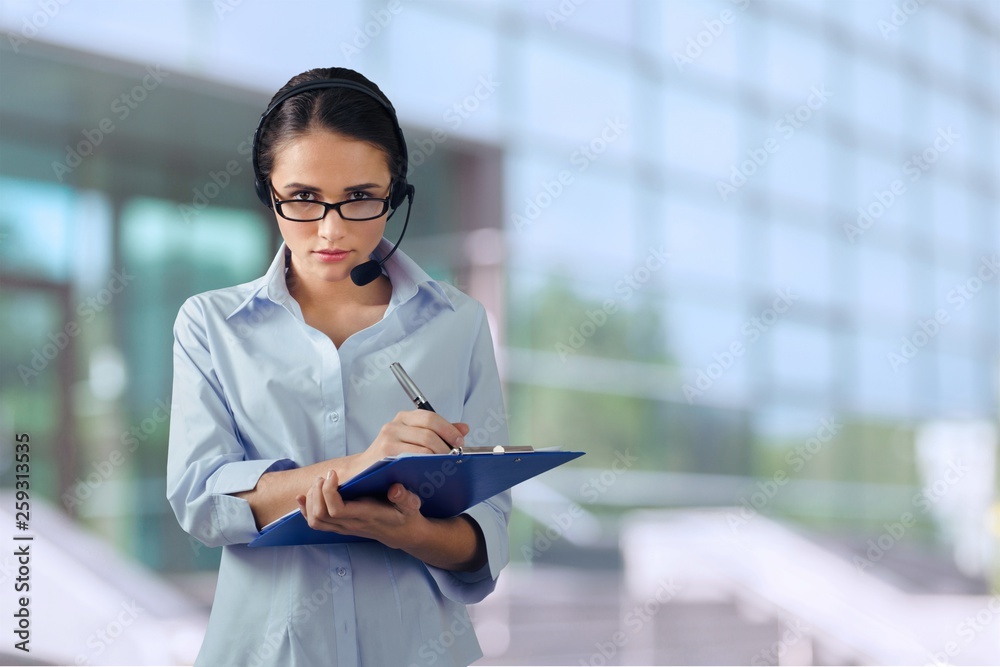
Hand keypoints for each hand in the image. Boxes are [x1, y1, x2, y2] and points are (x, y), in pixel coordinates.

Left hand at [295, 469, 424, 547]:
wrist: (403, 533)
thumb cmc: (405, 515)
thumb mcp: (411, 505)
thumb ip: (405, 497)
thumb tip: (395, 488)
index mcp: (366, 515)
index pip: (337, 510)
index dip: (328, 491)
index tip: (334, 473)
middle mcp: (351, 524)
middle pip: (320, 515)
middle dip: (317, 492)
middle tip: (326, 476)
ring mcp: (344, 527)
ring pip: (315, 520)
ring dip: (311, 499)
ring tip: (320, 482)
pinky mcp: (340, 527)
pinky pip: (315, 523)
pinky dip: (305, 509)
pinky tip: (303, 497)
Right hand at [356, 410, 469, 470]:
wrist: (361, 471)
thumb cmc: (390, 457)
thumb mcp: (414, 440)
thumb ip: (438, 433)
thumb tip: (464, 428)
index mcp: (403, 418)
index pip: (431, 417)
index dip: (449, 429)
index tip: (460, 441)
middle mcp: (394, 425)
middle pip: (430, 431)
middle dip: (447, 445)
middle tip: (455, 456)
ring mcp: (388, 438)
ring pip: (424, 445)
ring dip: (440, 456)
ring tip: (446, 464)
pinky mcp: (385, 453)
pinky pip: (414, 457)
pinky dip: (427, 463)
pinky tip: (432, 470)